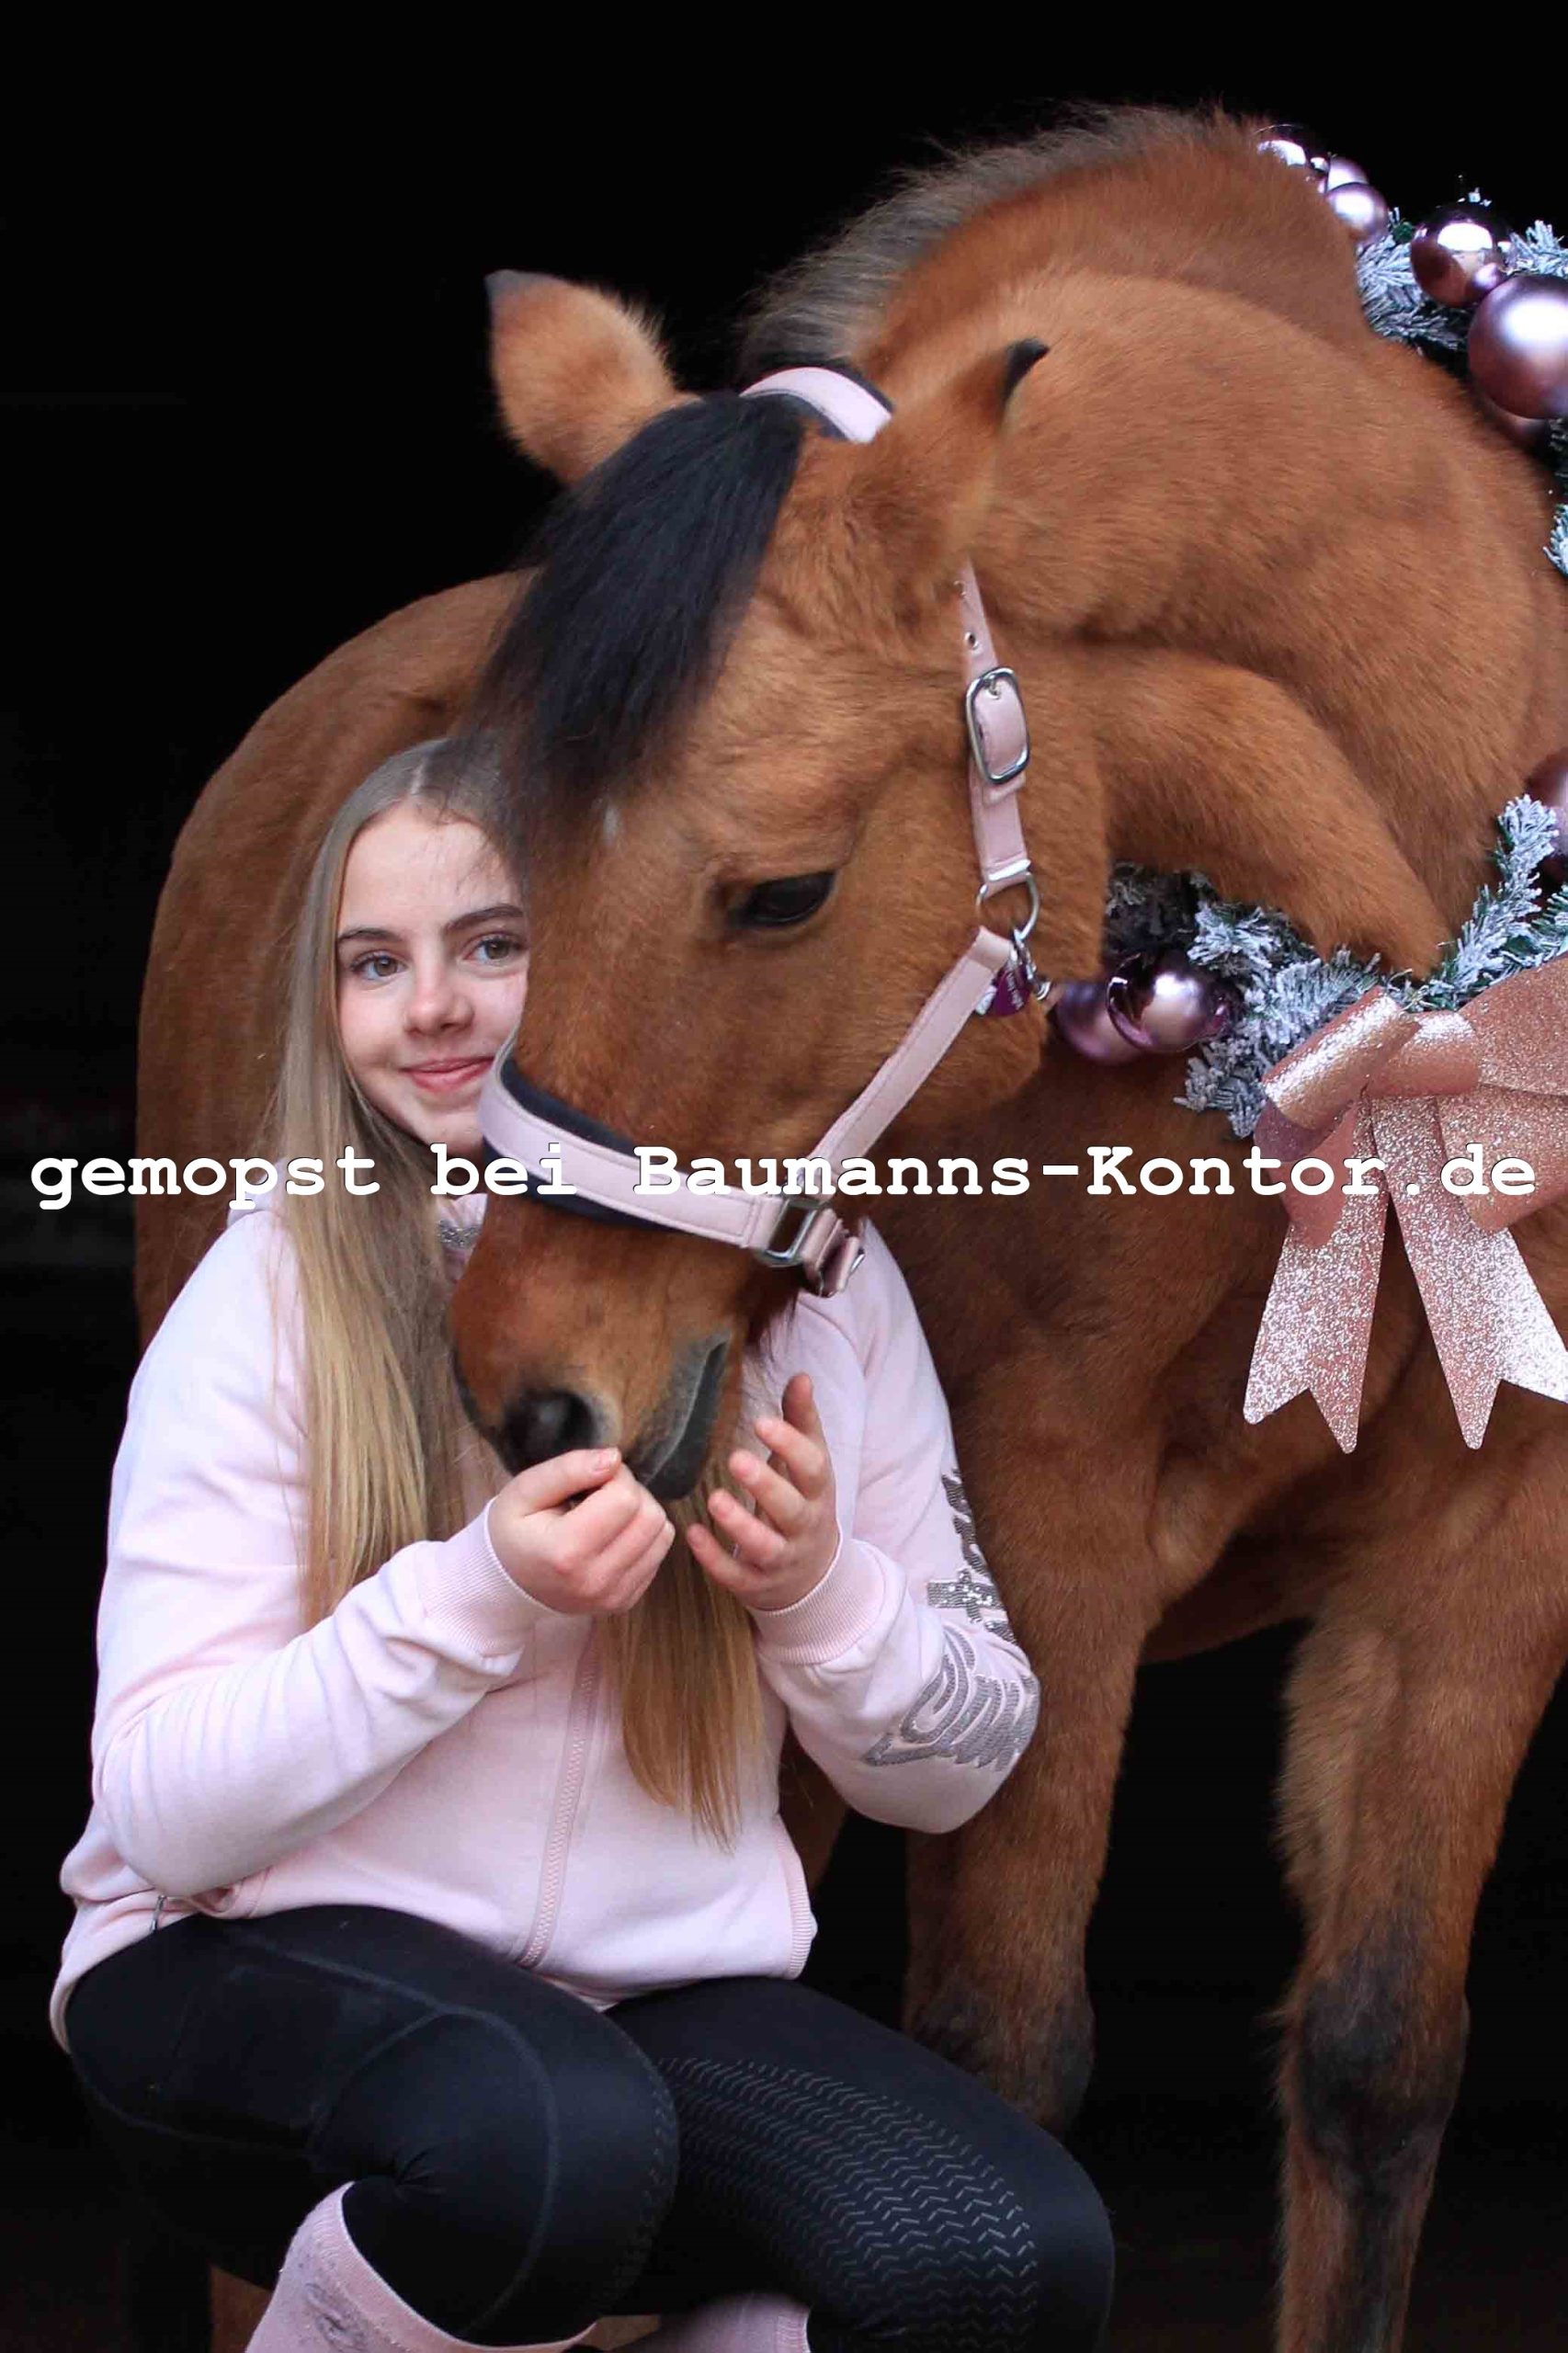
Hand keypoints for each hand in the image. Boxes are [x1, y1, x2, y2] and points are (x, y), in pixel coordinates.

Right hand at [487, 1448, 675, 1615]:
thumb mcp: (526, 1491)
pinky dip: (642, 1537)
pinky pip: (658, 1555)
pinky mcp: (626, 1601)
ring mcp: (613, 1596)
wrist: (507, 1582)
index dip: (615, 1476)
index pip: (625, 1498)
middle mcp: (596, 1581)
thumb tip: (614, 1458)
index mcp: (567, 1552)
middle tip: (600, 1494)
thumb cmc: (514, 1531)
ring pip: (662, 1535)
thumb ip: (568, 1469)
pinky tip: (612, 1536)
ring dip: (641, 1514)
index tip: (592, 1479)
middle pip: (650, 1517)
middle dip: (631, 1493)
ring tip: (607, 1514)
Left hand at [686, 1373, 838, 1611]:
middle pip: (791, 1509)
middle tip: (735, 1458)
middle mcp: (805, 1527)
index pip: (813, 1468)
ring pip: (766, 1546)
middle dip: (766, 1485)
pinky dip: (714, 1558)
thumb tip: (801, 1375)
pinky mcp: (757, 1584)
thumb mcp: (809, 1465)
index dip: (790, 1445)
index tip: (761, 1422)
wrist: (813, 1576)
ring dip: (740, 1525)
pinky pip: (737, 1575)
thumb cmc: (804, 1503)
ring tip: (715, 1499)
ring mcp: (782, 1559)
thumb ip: (802, 1421)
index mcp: (818, 1493)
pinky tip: (692, 1533)